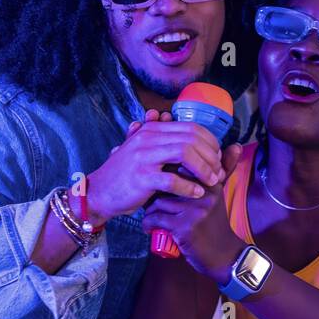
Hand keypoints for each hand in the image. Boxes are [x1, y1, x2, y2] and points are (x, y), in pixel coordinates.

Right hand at [86, 108, 225, 224]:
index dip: (210, 142)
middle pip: (191, 138)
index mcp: (152, 130)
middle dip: (211, 155)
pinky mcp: (141, 178)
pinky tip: (197, 193)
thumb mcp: (143, 151)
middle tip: (218, 171)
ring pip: (185, 153)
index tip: (217, 156)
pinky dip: (189, 187)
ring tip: (212, 181)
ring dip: (204, 169)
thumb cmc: (126, 174)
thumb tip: (176, 125)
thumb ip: (162, 140)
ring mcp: (143, 157)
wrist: (99, 192)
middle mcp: (148, 138)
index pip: (191, 127)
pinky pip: (172, 179)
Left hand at [141, 143, 244, 280]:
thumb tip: (237, 145)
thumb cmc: (214, 223)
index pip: (181, 166)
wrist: (223, 255)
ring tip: (153, 217)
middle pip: (166, 182)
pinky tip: (150, 228)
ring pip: (158, 201)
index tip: (162, 186)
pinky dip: (149, 224)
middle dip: (156, 192)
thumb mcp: (219, 194)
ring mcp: (194, 210)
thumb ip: (225, 169)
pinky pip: (156, 218)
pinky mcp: (185, 227)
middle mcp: (204, 193)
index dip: (167, 176)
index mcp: (211, 182)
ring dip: (151, 210)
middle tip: (152, 200)